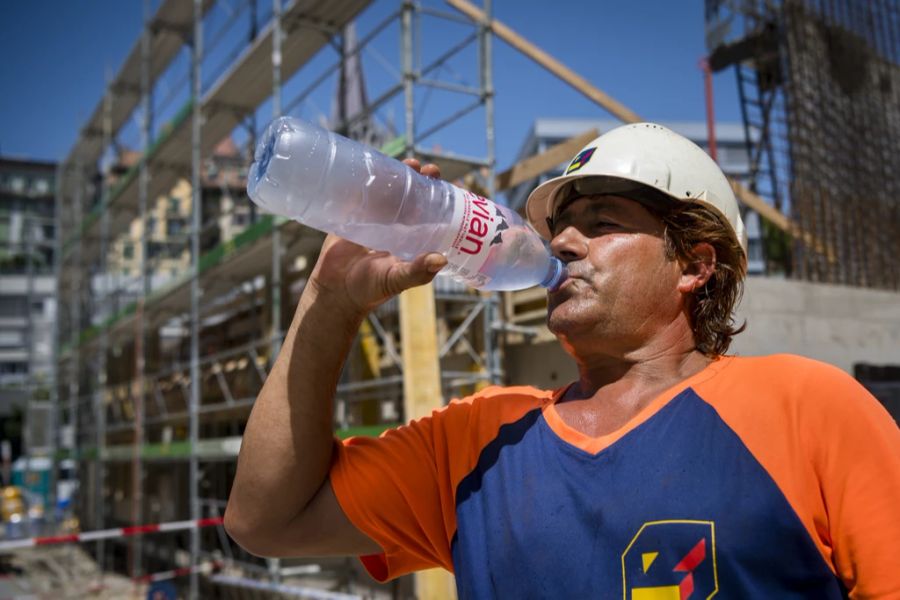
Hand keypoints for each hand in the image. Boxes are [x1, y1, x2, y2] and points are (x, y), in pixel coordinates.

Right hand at [307, 158, 447, 316]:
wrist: (335, 293)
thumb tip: (441, 259)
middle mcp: (396, 226)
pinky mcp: (353, 216)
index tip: (450, 186)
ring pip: (390, 191)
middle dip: (421, 180)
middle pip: (412, 196)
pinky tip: (374, 165)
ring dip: (398, 175)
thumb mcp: (396, 280)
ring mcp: (374, 219)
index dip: (440, 198)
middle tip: (426, 169)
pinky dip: (367, 180)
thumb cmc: (370, 290)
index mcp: (412, 239)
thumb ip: (416, 272)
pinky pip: (361, 194)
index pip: (431, 213)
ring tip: (407, 162)